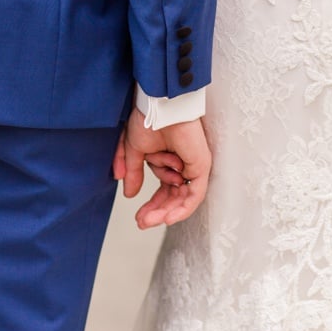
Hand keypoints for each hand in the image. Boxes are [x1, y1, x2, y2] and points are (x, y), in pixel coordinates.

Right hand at [114, 108, 211, 228]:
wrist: (158, 107)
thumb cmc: (148, 119)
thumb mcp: (134, 151)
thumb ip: (133, 172)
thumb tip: (130, 194)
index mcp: (169, 162)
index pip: (163, 191)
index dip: (151, 206)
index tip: (138, 218)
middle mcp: (184, 166)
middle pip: (174, 198)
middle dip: (157, 212)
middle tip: (142, 223)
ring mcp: (194, 167)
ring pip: (183, 199)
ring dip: (166, 212)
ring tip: (149, 220)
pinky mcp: (201, 166)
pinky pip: (194, 194)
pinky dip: (182, 208)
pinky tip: (168, 218)